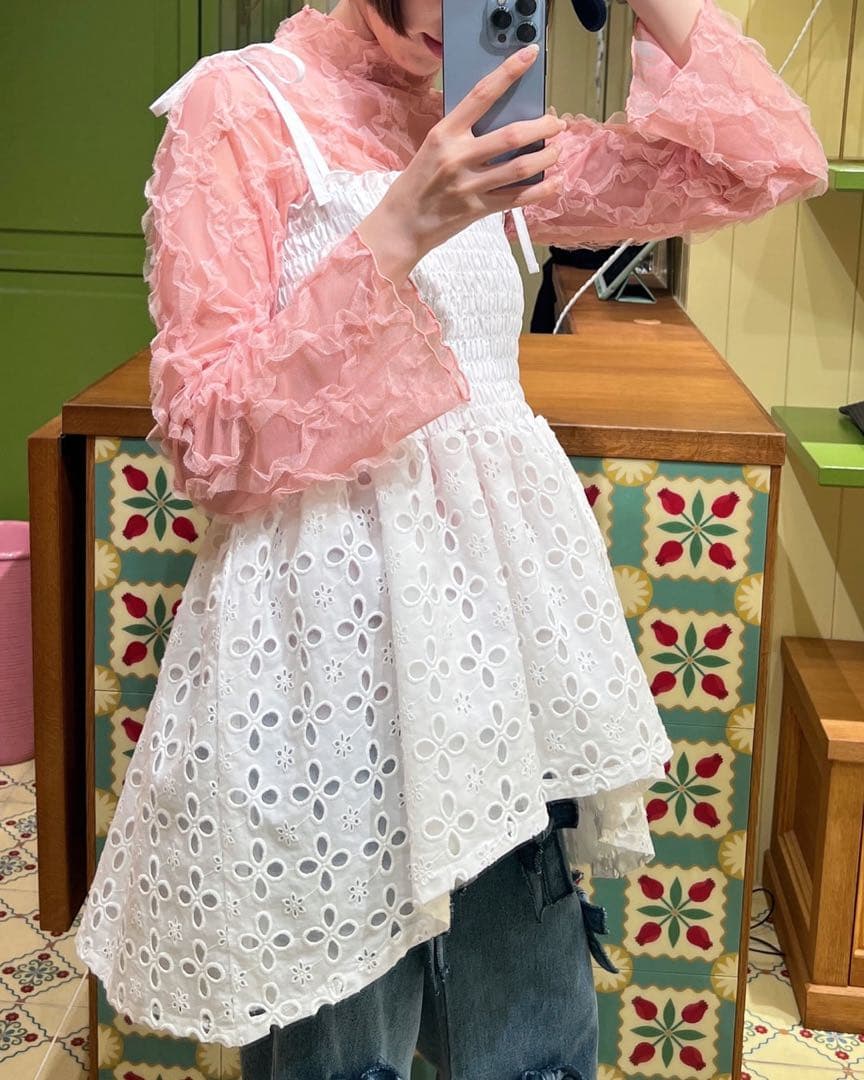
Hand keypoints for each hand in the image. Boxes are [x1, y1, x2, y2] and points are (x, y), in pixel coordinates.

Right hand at [357, 44, 565, 284]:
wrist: (401, 225)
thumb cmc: (417, 183)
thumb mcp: (432, 148)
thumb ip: (461, 134)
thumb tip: (500, 120)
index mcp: (444, 134)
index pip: (481, 94)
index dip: (509, 71)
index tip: (530, 55)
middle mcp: (458, 157)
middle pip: (512, 135)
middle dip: (543, 127)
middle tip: (557, 124)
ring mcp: (469, 185)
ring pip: (520, 167)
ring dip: (546, 157)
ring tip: (557, 151)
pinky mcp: (478, 209)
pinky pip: (517, 197)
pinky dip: (542, 189)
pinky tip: (555, 181)